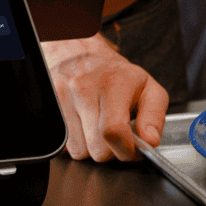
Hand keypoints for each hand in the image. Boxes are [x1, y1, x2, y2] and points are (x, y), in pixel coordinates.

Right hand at [41, 33, 167, 161]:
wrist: (79, 53)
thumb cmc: (115, 74)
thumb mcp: (148, 87)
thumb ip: (154, 116)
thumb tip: (150, 141)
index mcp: (113, 83)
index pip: (114, 131)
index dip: (127, 150)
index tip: (133, 150)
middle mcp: (83, 90)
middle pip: (97, 149)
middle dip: (112, 150)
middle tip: (118, 135)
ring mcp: (63, 99)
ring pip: (80, 152)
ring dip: (92, 147)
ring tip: (100, 127)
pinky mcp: (50, 110)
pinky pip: (65, 146)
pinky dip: (78, 142)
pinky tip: (85, 126)